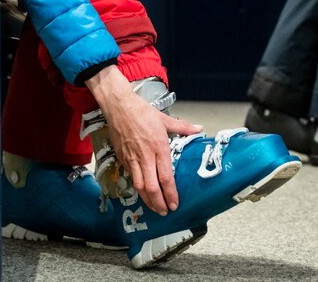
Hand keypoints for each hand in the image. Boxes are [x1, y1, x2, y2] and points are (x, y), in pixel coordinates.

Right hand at [85, 66, 201, 216]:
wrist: (119, 105)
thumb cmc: (141, 111)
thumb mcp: (164, 118)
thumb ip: (183, 127)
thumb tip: (199, 128)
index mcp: (159, 147)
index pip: (166, 177)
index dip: (171, 194)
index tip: (175, 204)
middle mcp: (145, 156)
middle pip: (151, 187)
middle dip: (159, 203)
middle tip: (165, 211)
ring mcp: (132, 158)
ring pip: (139, 186)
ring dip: (147, 200)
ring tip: (154, 207)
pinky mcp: (122, 157)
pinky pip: (130, 176)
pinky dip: (136, 186)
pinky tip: (142, 191)